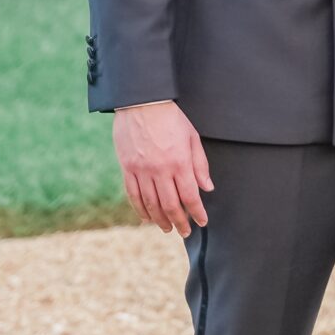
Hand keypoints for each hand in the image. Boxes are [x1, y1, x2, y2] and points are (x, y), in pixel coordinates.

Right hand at [114, 101, 210, 236]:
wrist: (142, 103)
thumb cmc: (171, 118)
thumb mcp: (192, 137)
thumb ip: (199, 164)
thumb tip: (207, 188)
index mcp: (179, 162)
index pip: (190, 196)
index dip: (197, 212)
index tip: (202, 222)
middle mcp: (160, 170)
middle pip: (170, 205)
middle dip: (179, 221)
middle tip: (185, 232)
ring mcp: (141, 170)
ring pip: (151, 203)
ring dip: (160, 219)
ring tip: (167, 228)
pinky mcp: (127, 167)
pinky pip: (133, 194)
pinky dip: (140, 209)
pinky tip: (146, 218)